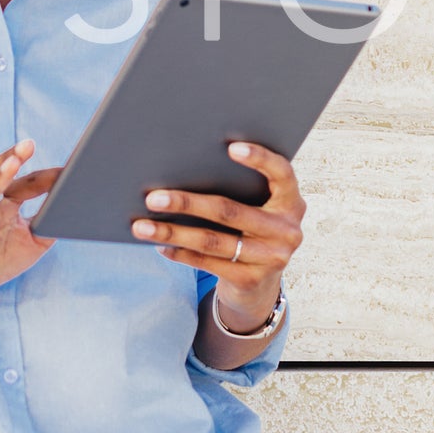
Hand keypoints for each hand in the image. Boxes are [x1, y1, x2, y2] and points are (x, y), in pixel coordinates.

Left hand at [130, 141, 305, 330]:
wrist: (260, 285)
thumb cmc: (250, 230)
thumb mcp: (257, 208)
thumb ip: (239, 189)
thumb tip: (183, 167)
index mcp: (291, 202)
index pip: (282, 173)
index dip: (259, 159)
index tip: (230, 147)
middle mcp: (287, 230)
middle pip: (230, 211)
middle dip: (186, 203)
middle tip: (153, 198)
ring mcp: (271, 258)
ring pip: (213, 240)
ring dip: (173, 233)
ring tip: (142, 226)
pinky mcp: (251, 280)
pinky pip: (208, 263)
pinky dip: (181, 253)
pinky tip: (160, 245)